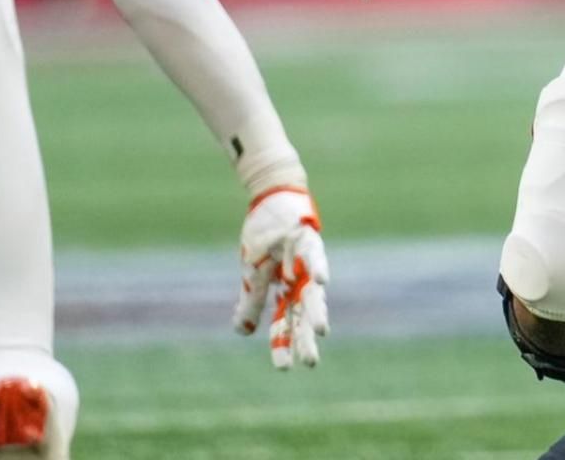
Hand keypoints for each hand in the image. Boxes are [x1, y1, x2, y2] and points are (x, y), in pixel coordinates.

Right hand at [233, 187, 329, 369]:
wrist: (271, 195)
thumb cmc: (264, 234)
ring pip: (312, 288)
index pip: (283, 320)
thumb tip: (243, 332)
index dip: (283, 342)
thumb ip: (251, 301)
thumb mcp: (252, 271)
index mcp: (284, 287)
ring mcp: (305, 259)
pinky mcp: (306, 238)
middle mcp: (298, 277)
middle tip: (311, 363)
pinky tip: (321, 280)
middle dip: (305, 337)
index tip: (284, 368)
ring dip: (316, 309)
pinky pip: (313, 253)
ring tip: (321, 330)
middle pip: (302, 312)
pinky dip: (317, 266)